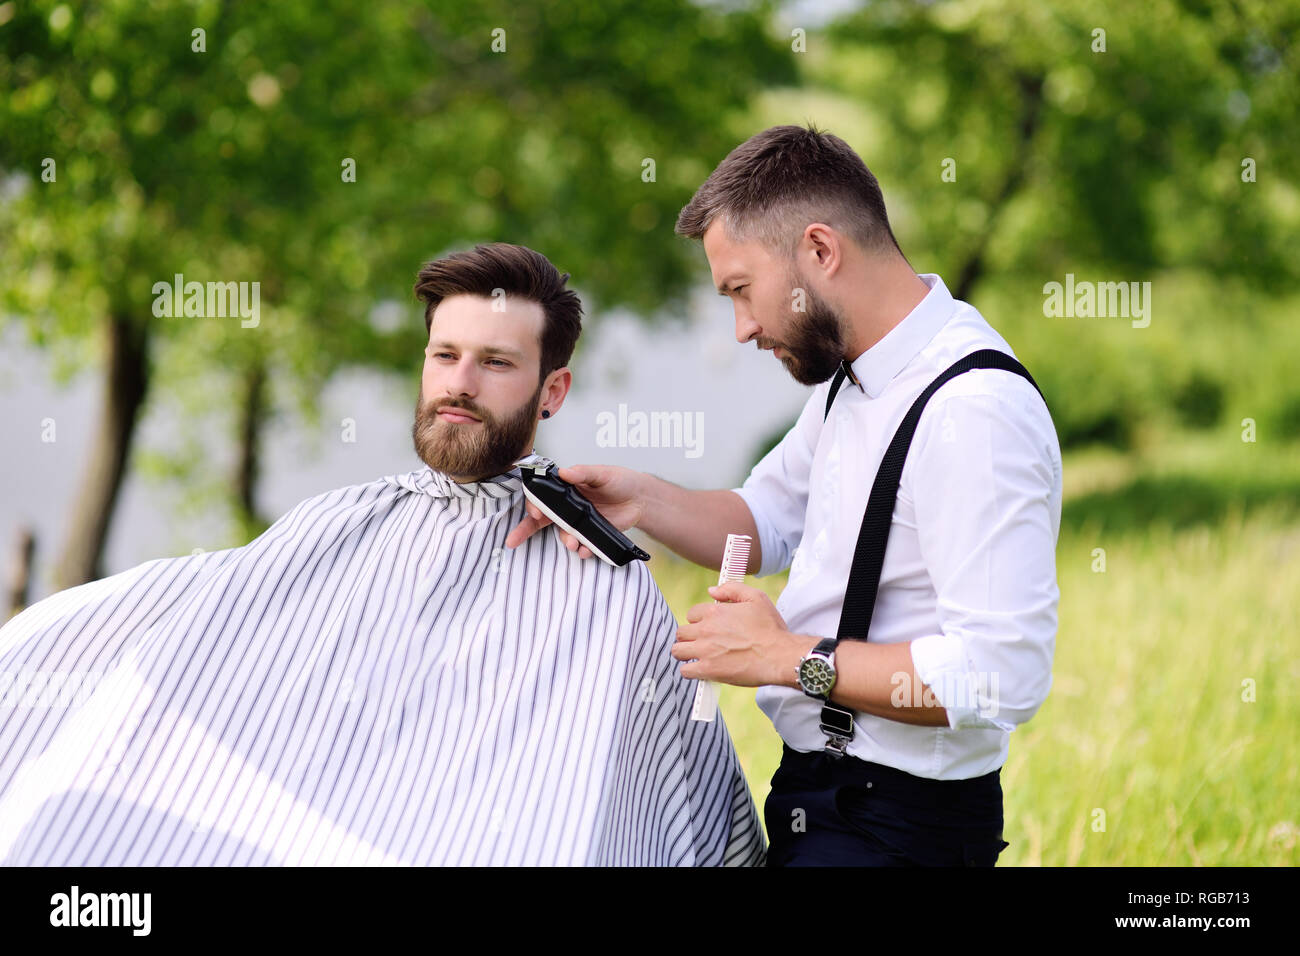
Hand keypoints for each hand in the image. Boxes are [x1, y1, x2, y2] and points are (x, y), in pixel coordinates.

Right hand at [504, 464, 644, 558]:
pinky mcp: (592, 535)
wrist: (642, 498)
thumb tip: (564, 472)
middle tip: (513, 540)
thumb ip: (583, 473)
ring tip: (573, 543)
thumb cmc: (620, 481)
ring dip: (564, 540)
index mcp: (567, 490)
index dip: (534, 505)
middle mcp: (569, 507)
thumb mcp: (602, 473)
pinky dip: (582, 550)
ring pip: (563, 534)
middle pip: (542, 520)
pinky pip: (582, 545)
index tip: (535, 513)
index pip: (542, 497)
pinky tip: (585, 550)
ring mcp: (579, 523)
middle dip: (525, 531)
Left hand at [671, 581, 814, 687]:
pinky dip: (690, 671)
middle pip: (681, 632)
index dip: (699, 620)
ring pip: (677, 651)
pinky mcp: (708, 670)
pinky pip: (685, 671)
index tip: (708, 627)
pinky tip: (700, 669)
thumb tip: (712, 590)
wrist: (779, 656)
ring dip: (685, 652)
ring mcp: (705, 651)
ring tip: (697, 656)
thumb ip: (732, 589)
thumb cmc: (770, 628)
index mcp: (714, 612)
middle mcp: (705, 630)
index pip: (692, 614)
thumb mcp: (756, 598)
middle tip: (702, 642)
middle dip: (690, 636)